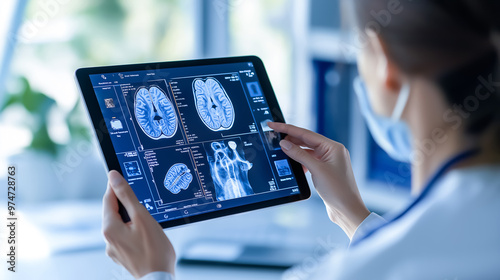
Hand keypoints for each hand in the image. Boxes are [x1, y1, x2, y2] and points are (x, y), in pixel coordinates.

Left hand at [102, 170, 175, 278]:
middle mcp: (108, 240)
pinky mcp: (123, 256)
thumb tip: (114, 177)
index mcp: (109, 228)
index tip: (121, 175)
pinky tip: (146, 233)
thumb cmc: (154, 251)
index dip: (115, 185)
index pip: (108, 199)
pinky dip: (133, 230)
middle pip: (113, 212)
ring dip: (131, 217)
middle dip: (125, 202)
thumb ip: (127, 196)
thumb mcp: (142, 217)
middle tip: (140, 195)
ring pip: (120, 225)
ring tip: (147, 217)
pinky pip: (125, 236)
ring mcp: (115, 250)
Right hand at [268, 122, 369, 238]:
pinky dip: (300, 161)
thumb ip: (299, 155)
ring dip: (294, 150)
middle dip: (290, 138)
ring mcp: (329, 161)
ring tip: (280, 149)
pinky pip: (310, 160)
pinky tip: (292, 163)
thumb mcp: (316, 170)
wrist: (347, 210)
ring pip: (307, 151)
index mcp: (333, 147)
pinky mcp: (325, 171)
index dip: (288, 129)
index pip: (306, 134)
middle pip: (307, 140)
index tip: (274, 124)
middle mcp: (332, 152)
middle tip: (273, 135)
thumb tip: (284, 143)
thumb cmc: (337, 190)